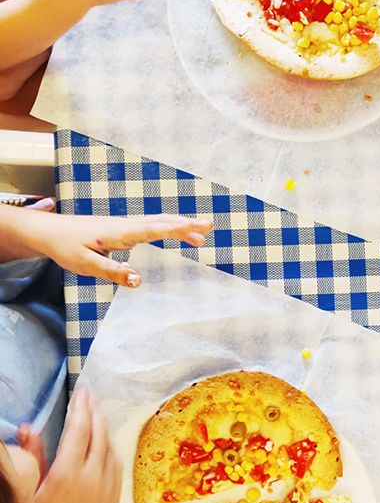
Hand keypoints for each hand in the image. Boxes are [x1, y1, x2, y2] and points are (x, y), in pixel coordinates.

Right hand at [20, 390, 121, 502]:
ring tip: (95, 414)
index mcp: (67, 476)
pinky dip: (110, 449)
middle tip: (89, 395)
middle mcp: (93, 480)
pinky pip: (116, 466)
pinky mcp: (113, 501)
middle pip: (99, 434)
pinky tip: (103, 444)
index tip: (80, 392)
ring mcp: (107, 490)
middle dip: (94, 411)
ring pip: (110, 448)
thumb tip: (30, 428)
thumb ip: (30, 459)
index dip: (80, 407)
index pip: (79, 430)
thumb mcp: (24, 496)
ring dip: (103, 428)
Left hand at [23, 212, 212, 286]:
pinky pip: (148, 226)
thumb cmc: (65, 247)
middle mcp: (124, 225)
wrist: (47, 231)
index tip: (200, 227)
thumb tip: (140, 280)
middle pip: (160, 222)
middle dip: (186, 224)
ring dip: (178, 227)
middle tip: (209, 227)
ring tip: (199, 236)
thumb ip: (113, 272)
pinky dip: (165, 228)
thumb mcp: (86, 265)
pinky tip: (169, 233)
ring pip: (156, 222)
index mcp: (119, 233)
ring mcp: (122, 225)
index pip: (155, 230)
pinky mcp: (118, 228)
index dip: (179, 229)